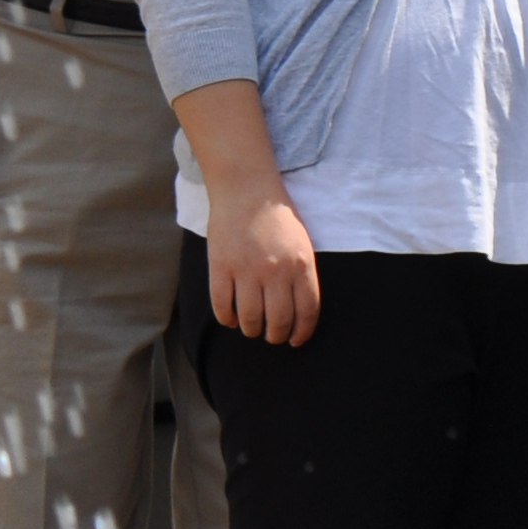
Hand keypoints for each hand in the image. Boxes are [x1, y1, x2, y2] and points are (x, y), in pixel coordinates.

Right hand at [208, 187, 322, 344]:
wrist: (246, 189)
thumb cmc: (278, 216)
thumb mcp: (302, 243)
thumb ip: (302, 275)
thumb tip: (298, 311)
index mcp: (301, 265)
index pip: (306, 312)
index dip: (302, 332)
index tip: (296, 340)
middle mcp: (275, 271)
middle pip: (278, 321)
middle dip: (276, 336)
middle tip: (273, 336)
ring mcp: (246, 270)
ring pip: (250, 319)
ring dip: (252, 330)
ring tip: (253, 328)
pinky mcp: (221, 267)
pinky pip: (222, 306)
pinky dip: (227, 319)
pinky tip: (232, 319)